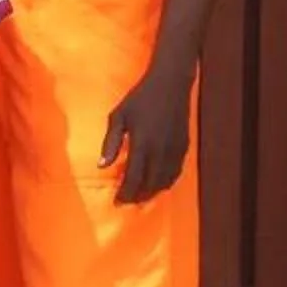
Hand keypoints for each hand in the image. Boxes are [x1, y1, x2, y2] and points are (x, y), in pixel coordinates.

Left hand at [101, 58, 195, 202]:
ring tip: (140, 196)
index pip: (134, 178)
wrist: (171, 84)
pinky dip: (166, 181)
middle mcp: (161, 150)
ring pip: (166, 180)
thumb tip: (102, 166)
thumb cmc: (139, 99)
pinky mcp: (184, 146)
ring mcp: (175, 149)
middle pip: (151, 184)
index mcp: (143, 144)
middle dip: (138, 196)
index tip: (117, 201)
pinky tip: (157, 184)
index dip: (126, 193)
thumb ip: (110, 143)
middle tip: (126, 202)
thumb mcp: (118, 117)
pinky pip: (176, 171)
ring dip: (153, 191)